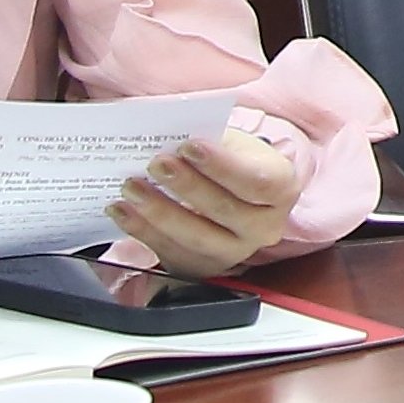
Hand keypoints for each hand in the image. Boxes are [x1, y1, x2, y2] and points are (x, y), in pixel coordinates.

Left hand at [108, 130, 298, 277]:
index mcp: (281, 189)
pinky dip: (143, 232)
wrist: (241, 196)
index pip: (255, 181)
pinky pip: (172, 253)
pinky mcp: (205, 267)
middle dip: (186, 186)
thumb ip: (210, 141)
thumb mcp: (235, 144)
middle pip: (224, 210)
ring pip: (196, 238)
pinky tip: (122, 212)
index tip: (188, 145)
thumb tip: (166, 136)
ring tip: (130, 188)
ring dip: (159, 212)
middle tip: (155, 164)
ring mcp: (235, 252)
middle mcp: (264, 227)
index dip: (221, 165)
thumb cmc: (235, 161)